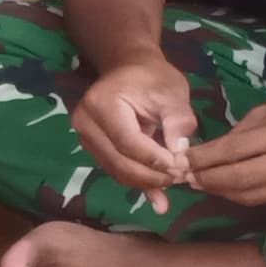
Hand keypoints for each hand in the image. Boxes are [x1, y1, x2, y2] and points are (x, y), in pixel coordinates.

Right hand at [70, 57, 200, 194]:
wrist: (130, 68)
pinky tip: (159, 198)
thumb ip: (179, 121)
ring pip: (116, 170)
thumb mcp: (173, 93)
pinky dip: (139, 183)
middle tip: (180, 178)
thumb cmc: (153, 77)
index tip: (181, 167)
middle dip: (151, 176)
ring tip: (173, 183)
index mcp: (101, 103)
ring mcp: (85, 137)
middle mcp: (85, 122)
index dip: (154, 160)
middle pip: (119, 161)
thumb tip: (180, 154)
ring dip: (146, 182)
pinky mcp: (93, 148)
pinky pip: (116, 170)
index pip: (128, 142)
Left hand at [182, 88, 265, 208]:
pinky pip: (265, 200)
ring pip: (249, 197)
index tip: (182, 160)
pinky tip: (229, 186)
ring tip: (203, 183)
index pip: (233, 152)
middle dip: (207, 180)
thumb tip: (206, 154)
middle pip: (238, 181)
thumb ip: (241, 133)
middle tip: (186, 177)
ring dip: (222, 192)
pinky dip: (243, 195)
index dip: (203, 159)